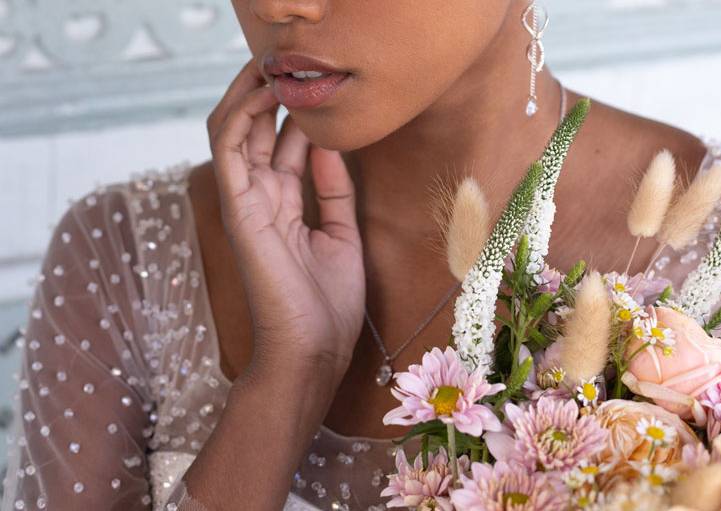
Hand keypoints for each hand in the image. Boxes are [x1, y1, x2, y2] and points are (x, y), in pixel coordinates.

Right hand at [207, 58, 364, 380]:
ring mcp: (246, 202)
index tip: (319, 82)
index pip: (286, 144)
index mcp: (285, 205)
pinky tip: (262, 90)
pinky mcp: (237, 208)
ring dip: (250, 93)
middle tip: (291, 60)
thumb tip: (331, 143)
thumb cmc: (327, 304)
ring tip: (272, 63)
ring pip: (235, 129)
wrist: (312, 350)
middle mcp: (262, 198)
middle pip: (259, 130)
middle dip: (272, 92)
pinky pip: (229, 148)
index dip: (299, 110)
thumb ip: (334, 189)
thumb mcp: (341, 234)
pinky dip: (240, 114)